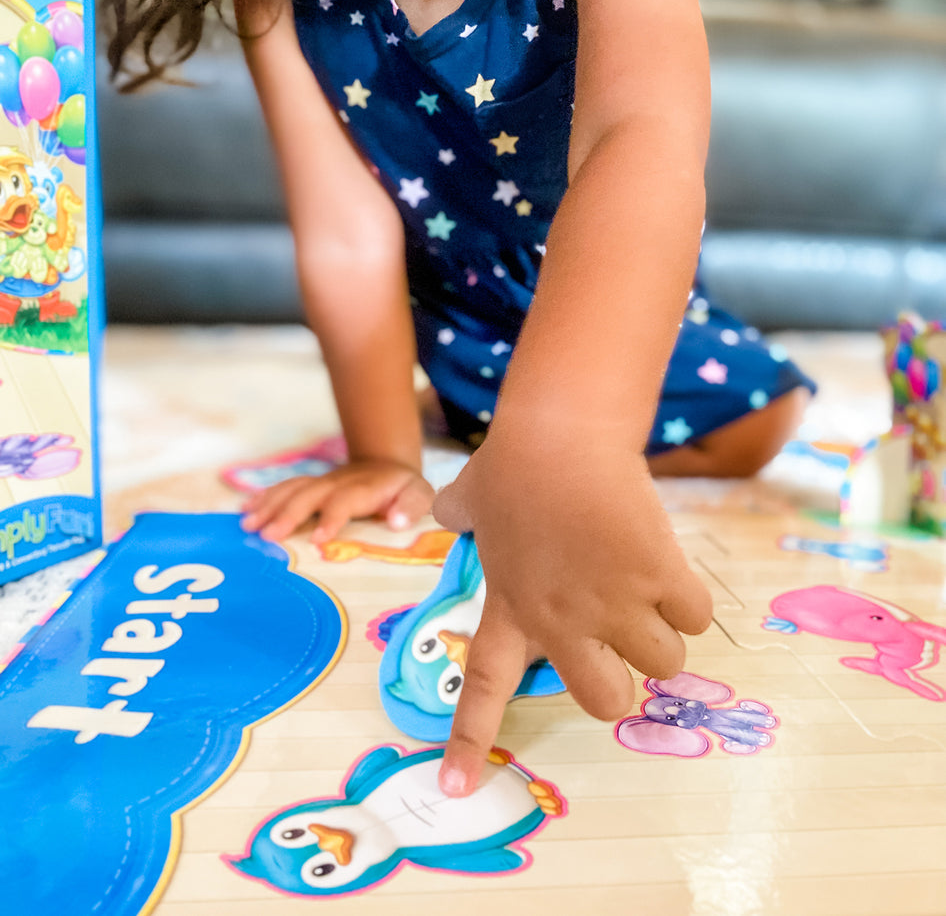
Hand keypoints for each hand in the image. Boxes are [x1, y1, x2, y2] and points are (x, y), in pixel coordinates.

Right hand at [240, 458, 434, 542]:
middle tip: (267, 536)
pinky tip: (245, 511)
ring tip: (248, 525)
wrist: (389, 468)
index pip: (346, 500)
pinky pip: (285, 488)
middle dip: (288, 514)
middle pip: (310, 495)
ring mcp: (323, 482)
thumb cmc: (406, 492)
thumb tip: (397, 522)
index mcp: (367, 488)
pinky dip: (264, 497)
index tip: (318, 539)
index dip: (332, 518)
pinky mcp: (312, 485)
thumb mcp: (422, 496)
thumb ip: (412, 507)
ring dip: (269, 505)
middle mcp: (340, 482)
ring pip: (292, 489)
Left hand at [432, 427, 711, 796]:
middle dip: (622, 681)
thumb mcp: (469, 499)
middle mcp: (562, 623)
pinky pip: (695, 616)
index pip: (486, 688)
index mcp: (513, 609)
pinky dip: (687, 597)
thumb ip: (456, 517)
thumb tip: (443, 511)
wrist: (560, 436)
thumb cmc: (512, 465)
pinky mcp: (657, 577)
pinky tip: (665, 561)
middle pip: (607, 701)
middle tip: (619, 640)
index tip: (456, 789)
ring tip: (645, 587)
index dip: (470, 740)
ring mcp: (613, 605)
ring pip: (665, 665)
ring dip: (661, 633)